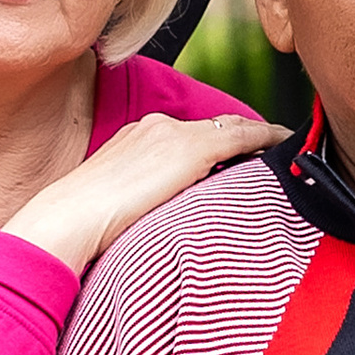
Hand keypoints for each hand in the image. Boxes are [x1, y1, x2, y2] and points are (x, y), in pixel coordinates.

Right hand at [6, 108, 279, 281]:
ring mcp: (174, 133)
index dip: (217, 141)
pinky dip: (267, 137)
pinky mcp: (191, 148)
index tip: (239, 154)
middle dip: (242, 135)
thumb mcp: (117, 206)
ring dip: (256, 138)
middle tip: (270, 148)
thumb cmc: (83, 227)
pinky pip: (243, 137)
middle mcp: (157, 126)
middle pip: (214, 126)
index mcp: (136, 138)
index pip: (188, 135)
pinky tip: (286, 144)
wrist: (69, 219)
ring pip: (230, 129)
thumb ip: (144, 201)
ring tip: (282, 149)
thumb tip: (159, 219)